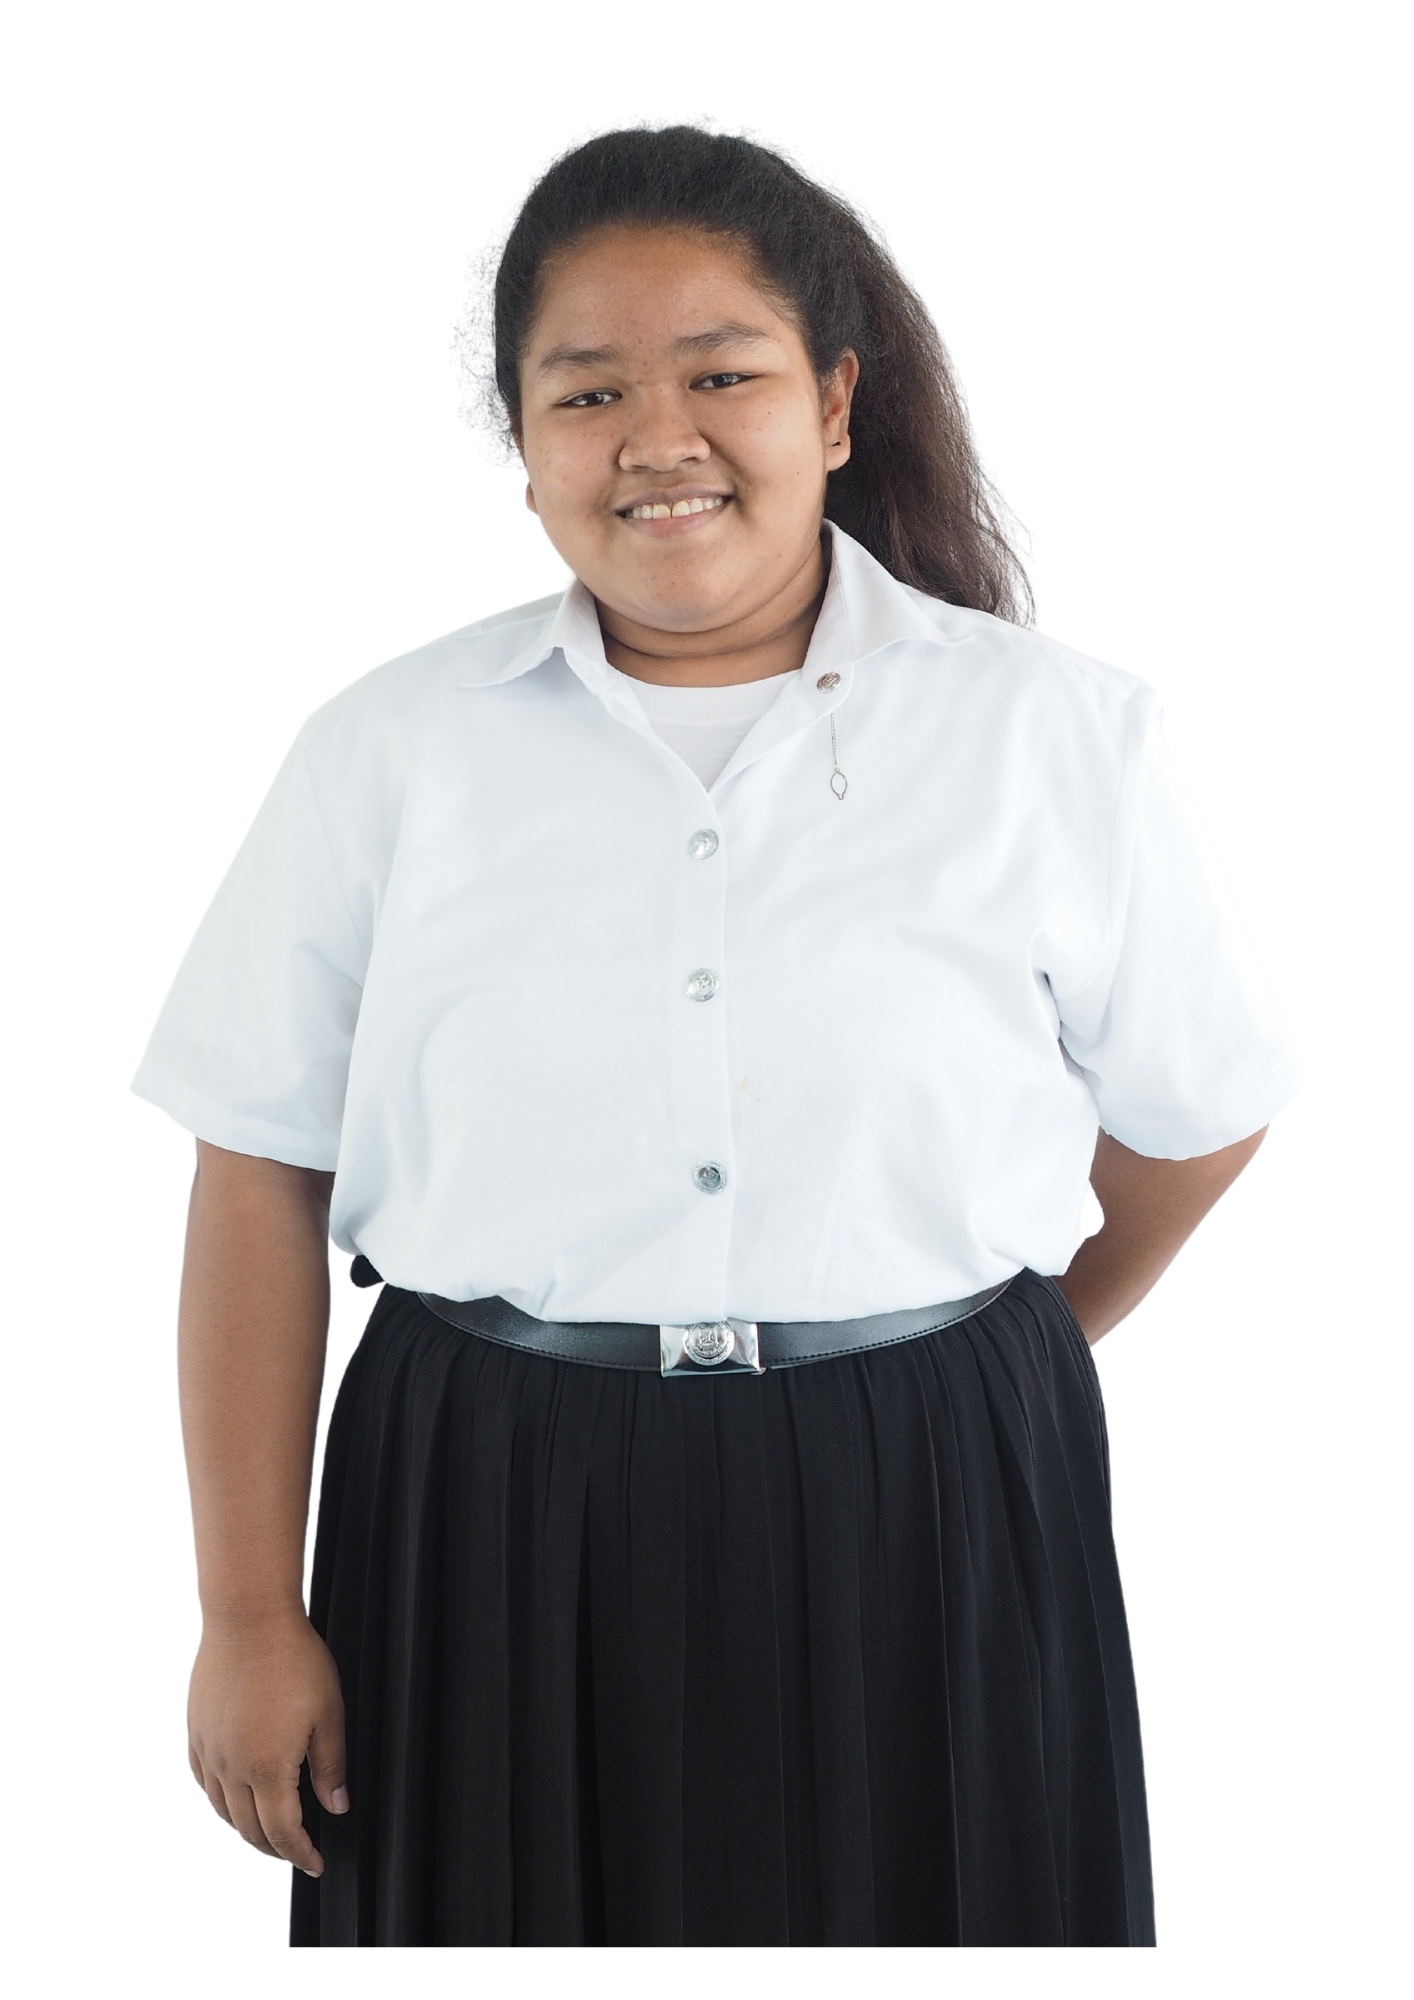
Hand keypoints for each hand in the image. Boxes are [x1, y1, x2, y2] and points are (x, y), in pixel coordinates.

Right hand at [187, 1608, 346, 1875]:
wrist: (247, 1618)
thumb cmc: (293, 1659)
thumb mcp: (328, 1713)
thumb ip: (330, 1765)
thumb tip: (335, 1807)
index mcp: (267, 1768)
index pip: (283, 1831)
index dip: (300, 1853)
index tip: (315, 1863)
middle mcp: (231, 1767)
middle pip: (249, 1829)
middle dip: (275, 1848)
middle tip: (295, 1852)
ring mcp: (209, 1750)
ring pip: (222, 1809)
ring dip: (245, 1828)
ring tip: (268, 1831)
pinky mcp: (196, 1731)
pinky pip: (204, 1780)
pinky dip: (220, 1799)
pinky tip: (233, 1796)